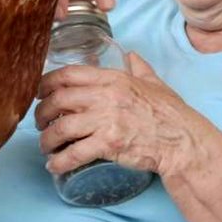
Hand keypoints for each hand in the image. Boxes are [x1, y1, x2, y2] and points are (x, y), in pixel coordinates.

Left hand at [34, 52, 212, 176]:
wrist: (183, 142)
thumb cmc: (171, 114)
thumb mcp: (155, 84)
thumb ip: (140, 69)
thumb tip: (131, 55)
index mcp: (114, 79)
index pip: (68, 74)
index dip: (46, 83)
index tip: (38, 93)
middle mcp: (106, 96)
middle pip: (58, 100)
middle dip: (42, 113)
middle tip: (40, 124)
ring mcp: (107, 120)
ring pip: (61, 128)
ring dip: (46, 140)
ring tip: (45, 146)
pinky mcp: (109, 144)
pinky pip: (74, 153)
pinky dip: (59, 161)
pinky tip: (54, 166)